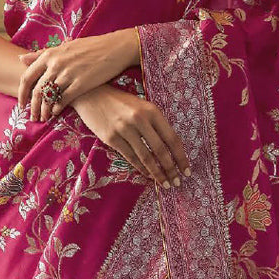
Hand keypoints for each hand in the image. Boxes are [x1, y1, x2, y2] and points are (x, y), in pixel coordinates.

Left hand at [16, 30, 138, 121]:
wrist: (114, 48)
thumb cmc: (89, 47)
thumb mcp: (64, 47)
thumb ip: (42, 54)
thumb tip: (21, 58)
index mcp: (49, 54)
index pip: (27, 77)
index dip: (22, 93)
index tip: (22, 103)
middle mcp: (56, 64)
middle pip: (36, 91)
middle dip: (32, 107)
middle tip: (32, 116)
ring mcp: (68, 74)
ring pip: (49, 97)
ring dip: (44, 110)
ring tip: (44, 118)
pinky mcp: (81, 84)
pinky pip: (63, 100)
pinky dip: (57, 108)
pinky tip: (56, 113)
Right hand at [71, 85, 190, 186]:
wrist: (92, 95)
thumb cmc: (121, 102)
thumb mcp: (142, 107)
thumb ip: (155, 124)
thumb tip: (170, 149)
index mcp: (152, 111)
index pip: (172, 138)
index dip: (181, 156)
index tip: (187, 170)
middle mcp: (139, 120)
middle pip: (160, 150)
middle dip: (171, 169)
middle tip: (177, 182)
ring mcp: (124, 129)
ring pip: (146, 157)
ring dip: (157, 174)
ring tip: (164, 183)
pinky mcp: (111, 138)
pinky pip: (130, 157)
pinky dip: (141, 169)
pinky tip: (148, 176)